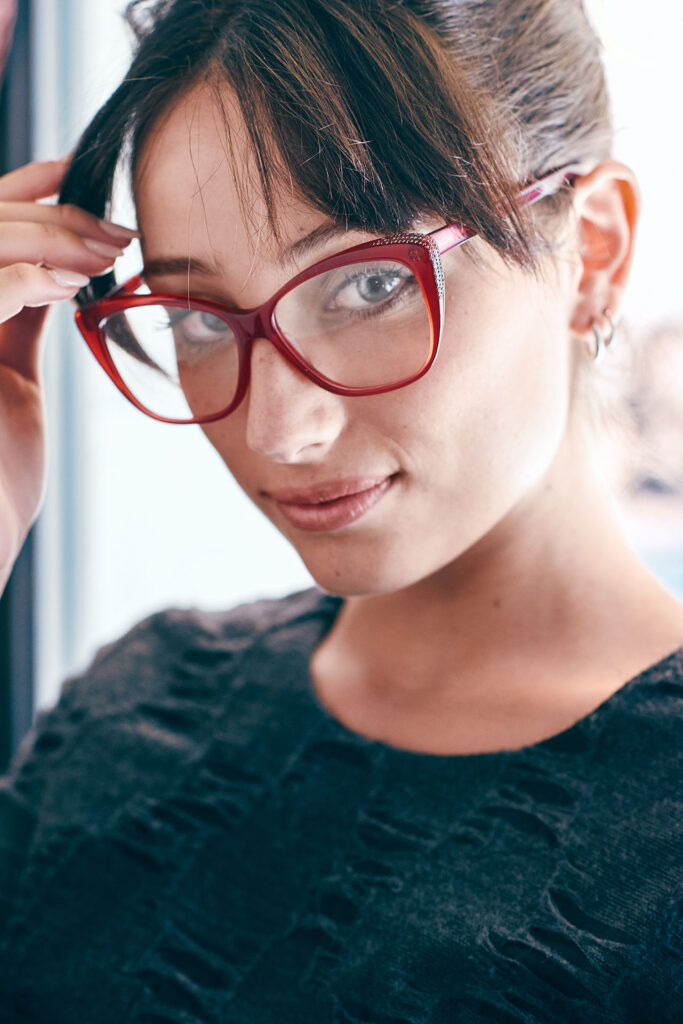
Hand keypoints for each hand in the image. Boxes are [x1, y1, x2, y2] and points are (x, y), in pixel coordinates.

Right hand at [0, 156, 137, 592]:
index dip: (19, 190)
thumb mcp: (11, 382)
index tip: (76, 173)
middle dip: (48, 214)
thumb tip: (61, 271)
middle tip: (116, 229)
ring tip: (108, 249)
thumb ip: (19, 319)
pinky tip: (72, 282)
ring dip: (44, 237)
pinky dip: (22, 277)